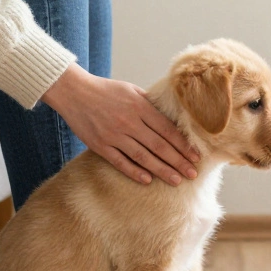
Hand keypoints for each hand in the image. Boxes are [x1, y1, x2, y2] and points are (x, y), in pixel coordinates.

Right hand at [42, 64, 200, 185]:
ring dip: (161, 170)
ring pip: (142, 156)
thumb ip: (150, 105)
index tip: (196, 157)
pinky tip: (147, 180)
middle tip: (192, 174)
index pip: (167, 129)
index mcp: (140, 106)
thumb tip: (171, 118)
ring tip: (176, 180)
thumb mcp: (132, 90)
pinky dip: (134, 172)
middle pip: (159, 145)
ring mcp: (114, 134)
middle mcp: (129, 121)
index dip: (183, 145)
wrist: (74, 92)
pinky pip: (120, 161)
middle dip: (178, 161)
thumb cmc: (106, 90)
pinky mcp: (99, 145)